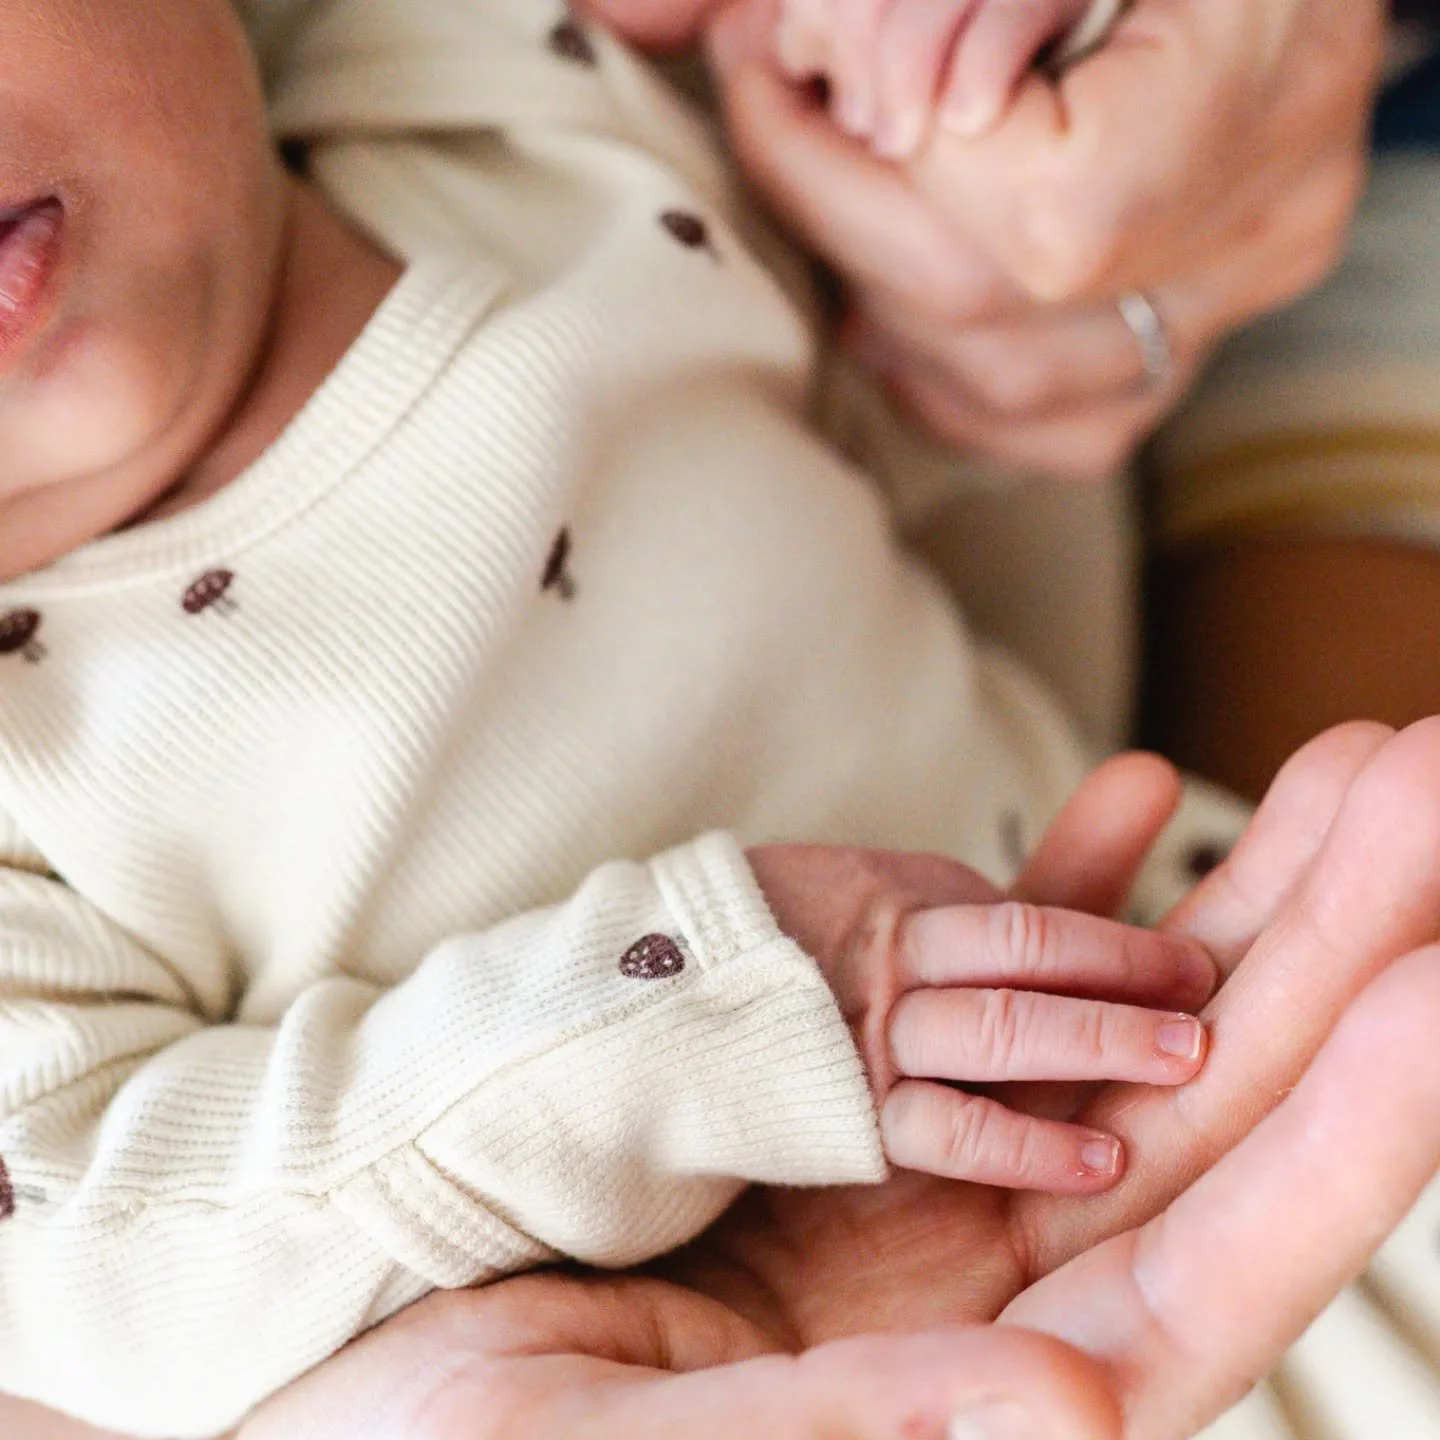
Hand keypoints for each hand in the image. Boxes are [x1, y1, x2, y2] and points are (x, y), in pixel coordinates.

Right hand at [240, 720, 1439, 1439]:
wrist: (355, 1354)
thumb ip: (851, 1438)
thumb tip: (1079, 1413)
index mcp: (971, 1391)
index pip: (1214, 1262)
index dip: (1346, 1132)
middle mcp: (988, 1283)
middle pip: (1209, 1107)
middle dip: (1331, 950)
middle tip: (1431, 792)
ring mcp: (931, 1185)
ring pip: (1126, 1029)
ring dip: (1233, 900)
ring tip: (1343, 776)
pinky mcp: (857, 1110)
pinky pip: (985, 984)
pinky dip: (1060, 895)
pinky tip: (1128, 806)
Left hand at [706, 0, 1385, 478]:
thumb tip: (621, 20)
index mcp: (1248, 69)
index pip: (1019, 209)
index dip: (849, 157)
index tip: (768, 68)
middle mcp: (1260, 211)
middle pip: (983, 299)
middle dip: (837, 212)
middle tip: (781, 113)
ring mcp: (1238, 288)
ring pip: (1008, 381)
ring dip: (881, 293)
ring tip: (842, 191)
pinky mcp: (1204, 327)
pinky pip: (1062, 421)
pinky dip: (954, 378)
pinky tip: (905, 308)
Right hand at [745, 766, 1214, 1192]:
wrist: (644, 998)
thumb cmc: (792, 946)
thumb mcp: (888, 890)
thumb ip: (994, 876)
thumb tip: (1141, 789)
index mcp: (905, 898)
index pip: (1032, 918)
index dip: (1120, 942)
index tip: (1197, 965)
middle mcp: (894, 953)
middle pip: (1025, 953)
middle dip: (1128, 974)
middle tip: (1210, 1001)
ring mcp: (868, 1030)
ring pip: (998, 1028)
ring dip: (1097, 1039)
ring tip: (1188, 1059)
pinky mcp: (844, 1110)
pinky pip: (941, 1126)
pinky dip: (1022, 1144)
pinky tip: (1098, 1161)